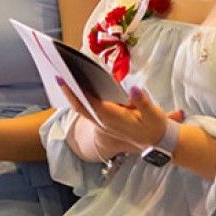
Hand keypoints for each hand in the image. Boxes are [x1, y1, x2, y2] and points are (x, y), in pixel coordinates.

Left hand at [58, 80, 183, 154]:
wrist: (156, 141)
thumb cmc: (154, 125)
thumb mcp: (153, 113)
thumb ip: (142, 101)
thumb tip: (134, 88)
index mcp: (114, 119)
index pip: (91, 104)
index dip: (77, 93)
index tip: (67, 79)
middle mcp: (104, 122)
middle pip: (81, 108)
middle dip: (69, 92)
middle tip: (60, 74)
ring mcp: (103, 123)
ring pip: (83, 110)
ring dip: (73, 95)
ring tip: (67, 76)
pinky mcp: (105, 122)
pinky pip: (88, 110)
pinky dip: (81, 99)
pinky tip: (80, 87)